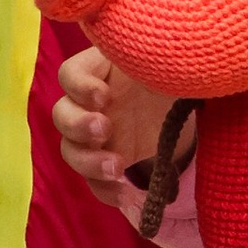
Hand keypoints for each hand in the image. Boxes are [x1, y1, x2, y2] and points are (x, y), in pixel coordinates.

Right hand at [53, 42, 169, 210]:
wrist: (185, 96)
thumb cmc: (171, 66)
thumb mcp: (163, 55)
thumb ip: (153, 53)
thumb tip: (164, 49)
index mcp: (100, 69)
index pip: (70, 74)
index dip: (79, 86)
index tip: (104, 96)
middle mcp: (90, 102)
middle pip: (62, 115)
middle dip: (78, 126)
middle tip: (104, 129)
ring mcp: (97, 134)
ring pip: (71, 151)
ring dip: (88, 163)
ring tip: (117, 168)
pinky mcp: (109, 160)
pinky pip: (95, 182)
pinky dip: (108, 192)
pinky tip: (128, 198)